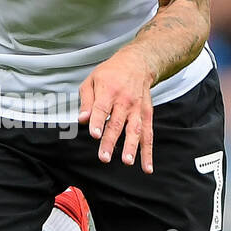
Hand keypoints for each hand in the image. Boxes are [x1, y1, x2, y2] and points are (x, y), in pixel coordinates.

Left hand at [78, 47, 154, 173]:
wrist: (138, 63)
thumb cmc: (111, 73)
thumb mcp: (92, 80)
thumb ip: (86, 101)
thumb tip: (81, 119)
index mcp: (108, 91)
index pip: (101, 108)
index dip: (97, 121)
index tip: (94, 134)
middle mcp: (124, 101)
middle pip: (116, 123)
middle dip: (110, 141)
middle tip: (104, 157)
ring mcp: (137, 109)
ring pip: (134, 130)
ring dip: (131, 147)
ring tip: (127, 161)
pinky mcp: (146, 115)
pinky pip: (148, 135)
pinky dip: (148, 152)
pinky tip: (147, 167)